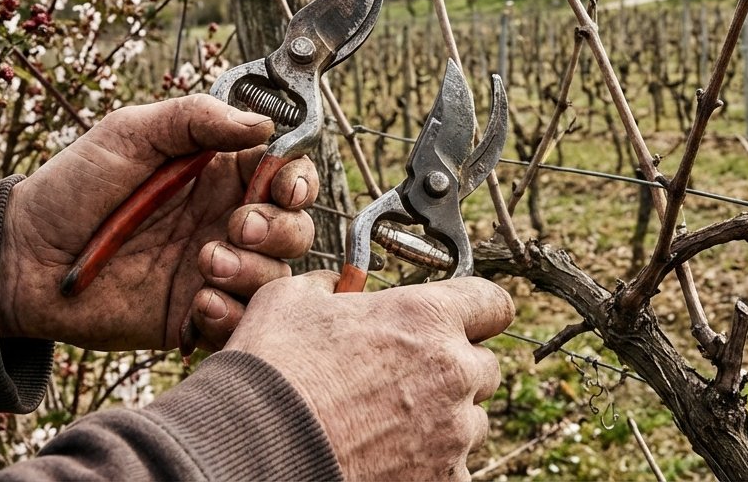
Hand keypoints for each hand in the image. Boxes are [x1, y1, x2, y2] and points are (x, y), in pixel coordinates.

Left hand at [0, 95, 319, 350]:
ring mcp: (215, 270)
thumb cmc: (72, 188)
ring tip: (204, 265)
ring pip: (276, 278)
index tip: (283, 187)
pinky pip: (243, 323)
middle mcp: (225, 221)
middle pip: (295, 228)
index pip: (287, 173)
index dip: (299, 180)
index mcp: (219, 173)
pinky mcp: (196, 316)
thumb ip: (196, 118)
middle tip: (235, 227)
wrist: (24, 260)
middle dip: (278, 229)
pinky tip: (196, 302)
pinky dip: (232, 315)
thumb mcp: (129, 133)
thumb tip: (263, 123)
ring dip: (252, 271)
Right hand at [226, 272, 514, 480]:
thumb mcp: (290, 300)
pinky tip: (385, 458)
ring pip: (470, 421)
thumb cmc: (270, 371)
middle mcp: (452, 372)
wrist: (254, 449)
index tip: (461, 320)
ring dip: (441, 419)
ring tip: (386, 425)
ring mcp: (452, 433)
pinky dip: (429, 464)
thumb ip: (330, 287)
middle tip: (405, 378)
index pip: (493, 303)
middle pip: (484, 366)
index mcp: (425, 317)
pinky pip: (453, 468)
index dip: (477, 310)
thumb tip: (335, 286)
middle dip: (453, 369)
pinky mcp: (442, 480)